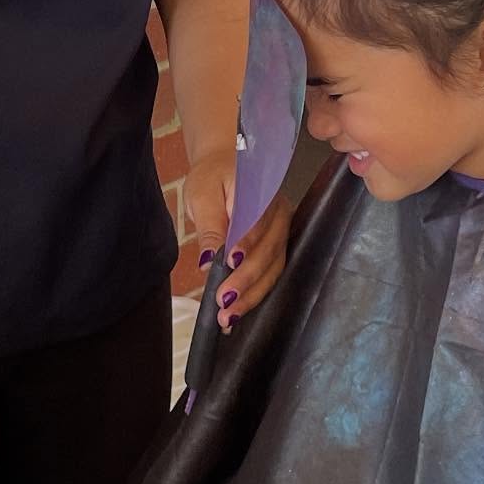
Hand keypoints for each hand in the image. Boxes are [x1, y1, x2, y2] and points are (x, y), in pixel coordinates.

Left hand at [184, 151, 291, 333]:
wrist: (225, 167)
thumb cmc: (213, 178)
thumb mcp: (202, 195)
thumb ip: (209, 226)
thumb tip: (210, 260)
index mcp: (262, 193)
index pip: (257, 222)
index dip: (246, 245)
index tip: (230, 264)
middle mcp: (279, 214)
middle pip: (269, 251)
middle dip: (246, 280)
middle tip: (223, 301)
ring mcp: (281, 233)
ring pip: (273, 269)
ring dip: (252, 295)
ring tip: (228, 317)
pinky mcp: (277, 248)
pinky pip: (270, 274)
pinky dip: (255, 295)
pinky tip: (237, 313)